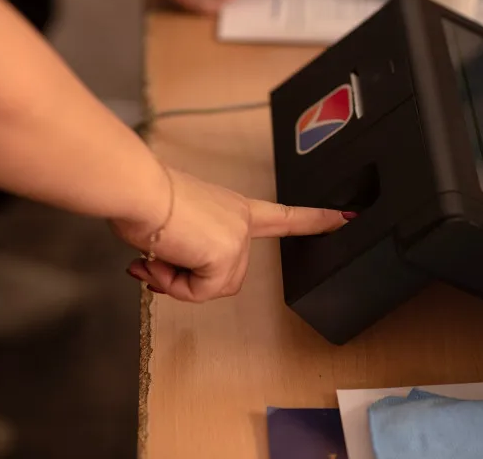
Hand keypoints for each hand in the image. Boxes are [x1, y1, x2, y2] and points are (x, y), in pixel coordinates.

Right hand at [114, 167, 348, 301]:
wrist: (137, 190)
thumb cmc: (145, 198)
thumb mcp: (174, 226)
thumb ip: (184, 250)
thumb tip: (160, 271)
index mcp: (236, 208)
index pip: (285, 216)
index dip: (315, 220)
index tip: (345, 218)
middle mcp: (243, 221)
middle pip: (226, 276)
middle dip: (187, 278)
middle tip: (159, 259)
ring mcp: (238, 238)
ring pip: (211, 288)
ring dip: (177, 281)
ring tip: (157, 256)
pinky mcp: (226, 254)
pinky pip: (200, 292)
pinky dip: (174, 286)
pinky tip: (159, 262)